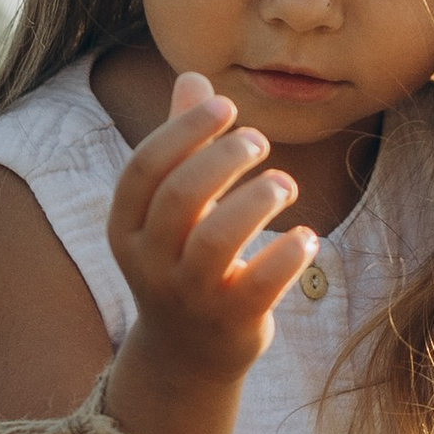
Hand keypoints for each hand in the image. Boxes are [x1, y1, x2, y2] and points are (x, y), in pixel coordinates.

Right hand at [109, 70, 314, 383]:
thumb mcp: (171, 208)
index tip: (225, 104)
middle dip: (222, 158)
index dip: (183, 129)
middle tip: (260, 140)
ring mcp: (188, 296)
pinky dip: (289, 254)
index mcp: (126, 228)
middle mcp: (149, 263)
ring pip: (216, 241)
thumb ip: (182, 145)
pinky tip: (308, 236)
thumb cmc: (184, 260)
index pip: (144, 168)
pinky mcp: (230, 322)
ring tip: (285, 183)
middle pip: (179, 198)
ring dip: (257, 200)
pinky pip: (261, 283)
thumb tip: (192, 77)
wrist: (188, 357)